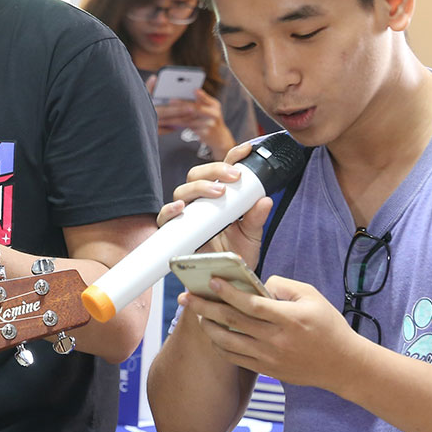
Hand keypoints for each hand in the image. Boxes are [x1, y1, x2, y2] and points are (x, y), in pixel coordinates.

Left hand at [154, 88, 224, 140]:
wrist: (219, 137)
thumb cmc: (211, 120)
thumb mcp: (211, 108)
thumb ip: (202, 100)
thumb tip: (193, 90)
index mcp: (214, 105)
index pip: (204, 98)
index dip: (199, 94)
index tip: (192, 89)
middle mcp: (214, 114)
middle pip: (196, 108)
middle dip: (182, 104)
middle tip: (170, 101)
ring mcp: (209, 124)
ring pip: (189, 119)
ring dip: (176, 117)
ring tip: (166, 114)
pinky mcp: (204, 133)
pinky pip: (188, 127)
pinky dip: (178, 125)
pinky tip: (170, 123)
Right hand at [157, 143, 272, 268]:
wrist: (223, 281)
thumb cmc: (236, 254)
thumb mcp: (252, 235)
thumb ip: (256, 218)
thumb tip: (266, 200)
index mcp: (221, 196)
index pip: (223, 170)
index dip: (233, 156)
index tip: (247, 150)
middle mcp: (201, 201)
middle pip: (198, 174)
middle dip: (215, 170)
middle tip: (234, 177)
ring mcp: (187, 215)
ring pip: (183, 190)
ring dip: (199, 187)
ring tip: (217, 192)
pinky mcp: (174, 231)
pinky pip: (165, 217)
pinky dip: (170, 210)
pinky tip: (181, 208)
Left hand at [180, 274, 364, 390]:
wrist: (343, 365)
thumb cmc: (328, 326)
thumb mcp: (312, 297)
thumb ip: (283, 285)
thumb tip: (256, 284)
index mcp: (289, 319)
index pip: (251, 304)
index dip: (227, 292)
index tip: (210, 281)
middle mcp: (277, 340)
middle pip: (232, 321)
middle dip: (204, 307)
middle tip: (186, 297)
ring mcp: (270, 358)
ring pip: (228, 342)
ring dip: (208, 327)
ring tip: (196, 315)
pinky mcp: (268, 370)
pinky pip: (235, 358)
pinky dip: (219, 346)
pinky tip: (212, 334)